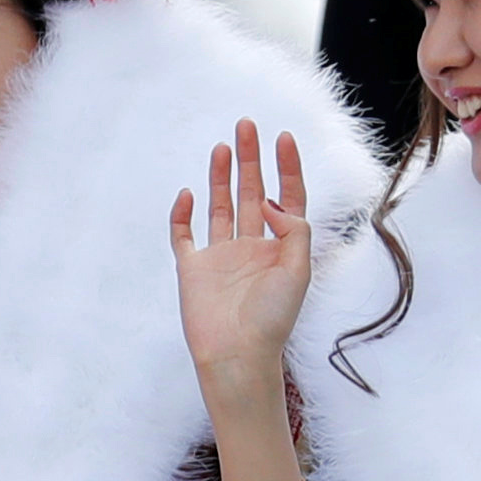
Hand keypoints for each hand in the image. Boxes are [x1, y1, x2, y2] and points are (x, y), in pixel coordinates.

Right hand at [169, 121, 312, 396]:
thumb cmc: (273, 319)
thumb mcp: (299, 269)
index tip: (283, 138)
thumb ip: (292, 229)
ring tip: (223, 147)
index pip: (286, 198)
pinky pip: (184, 235)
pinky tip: (187, 193)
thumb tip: (270, 201)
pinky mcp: (193, 269)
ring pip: (221, 207)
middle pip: (252, 193)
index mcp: (280, 248)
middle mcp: (251, 247)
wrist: (237, 355)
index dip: (287, 168)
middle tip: (246, 126)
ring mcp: (220, 257)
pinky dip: (182, 214)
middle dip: (250, 160)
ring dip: (221, 177)